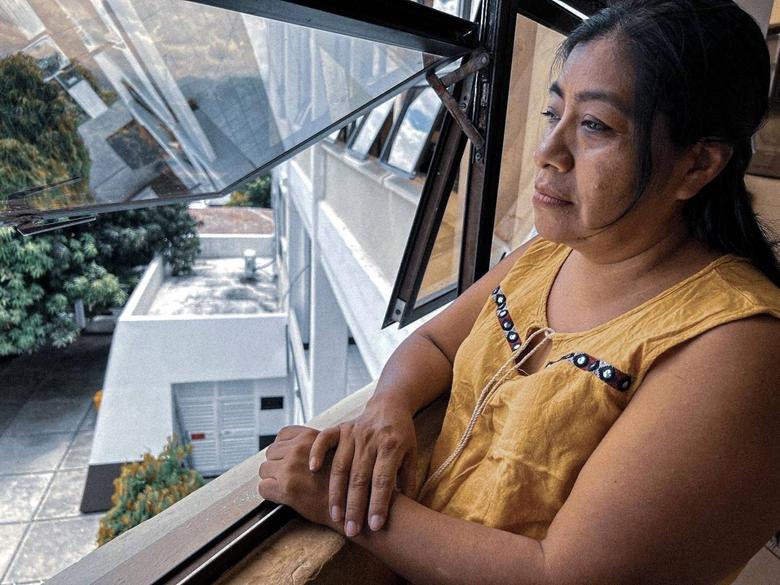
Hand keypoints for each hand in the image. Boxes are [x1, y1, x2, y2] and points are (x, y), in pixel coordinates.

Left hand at [258, 425, 335, 528]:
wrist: (351, 504)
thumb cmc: (345, 481)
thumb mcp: (333, 450)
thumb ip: (315, 445)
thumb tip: (296, 447)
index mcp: (309, 436)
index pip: (282, 435)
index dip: (283, 447)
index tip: (287, 456)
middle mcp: (298, 449)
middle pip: (271, 452)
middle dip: (277, 463)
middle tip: (288, 475)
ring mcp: (290, 468)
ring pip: (264, 469)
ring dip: (272, 478)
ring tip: (286, 486)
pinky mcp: (286, 488)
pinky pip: (263, 488)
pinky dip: (270, 493)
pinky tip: (282, 496)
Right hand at [308, 396, 416, 536]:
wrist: (390, 404)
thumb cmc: (401, 434)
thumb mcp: (412, 455)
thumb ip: (408, 480)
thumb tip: (408, 509)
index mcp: (392, 447)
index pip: (383, 480)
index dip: (379, 504)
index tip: (375, 526)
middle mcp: (371, 440)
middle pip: (360, 477)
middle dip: (355, 506)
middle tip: (351, 531)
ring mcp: (354, 432)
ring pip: (341, 465)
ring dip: (336, 492)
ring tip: (334, 516)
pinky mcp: (341, 427)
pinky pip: (325, 439)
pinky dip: (317, 452)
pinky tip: (311, 470)